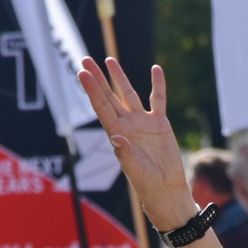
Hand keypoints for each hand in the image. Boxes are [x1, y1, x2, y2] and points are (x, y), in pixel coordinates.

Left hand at [76, 58, 186, 211]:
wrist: (165, 187)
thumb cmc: (146, 182)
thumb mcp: (134, 169)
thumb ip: (125, 154)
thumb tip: (116, 138)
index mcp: (117, 133)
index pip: (101, 107)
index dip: (92, 90)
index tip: (83, 73)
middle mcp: (127, 124)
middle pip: (109, 95)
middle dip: (98, 78)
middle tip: (86, 60)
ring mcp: (142, 122)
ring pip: (129, 93)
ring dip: (119, 77)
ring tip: (109, 60)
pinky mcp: (159, 123)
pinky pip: (158, 99)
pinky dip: (157, 84)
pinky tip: (156, 69)